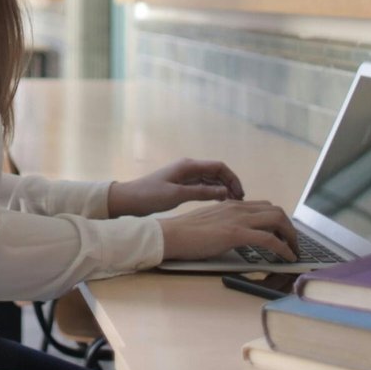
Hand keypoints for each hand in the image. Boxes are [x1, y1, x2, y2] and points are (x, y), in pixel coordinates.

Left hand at [107, 158, 244, 216]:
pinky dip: (213, 192)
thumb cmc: (150, 195)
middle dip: (230, 184)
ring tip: (233, 204)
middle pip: (217, 172)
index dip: (232, 179)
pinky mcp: (181, 184)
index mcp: (188, 166)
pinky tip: (219, 202)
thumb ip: (202, 192)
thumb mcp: (178, 195)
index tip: (240, 194)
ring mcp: (185, 176)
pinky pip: (203, 185)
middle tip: (239, 202)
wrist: (129, 199)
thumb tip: (225, 191)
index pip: (219, 167)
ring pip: (211, 179)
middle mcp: (188, 168)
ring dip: (223, 189)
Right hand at [157, 200, 298, 262]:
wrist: (171, 235)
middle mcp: (237, 207)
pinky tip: (287, 257)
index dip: (278, 221)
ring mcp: (238, 219)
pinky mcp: (236, 233)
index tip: (282, 235)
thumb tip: (238, 234)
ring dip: (291, 236)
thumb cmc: (186, 232)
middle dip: (290, 228)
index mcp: (231, 204)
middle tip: (293, 244)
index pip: (264, 207)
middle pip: (276, 211)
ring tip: (293, 251)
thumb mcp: (211, 222)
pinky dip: (284, 248)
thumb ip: (226, 223)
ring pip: (277, 220)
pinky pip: (270, 239)